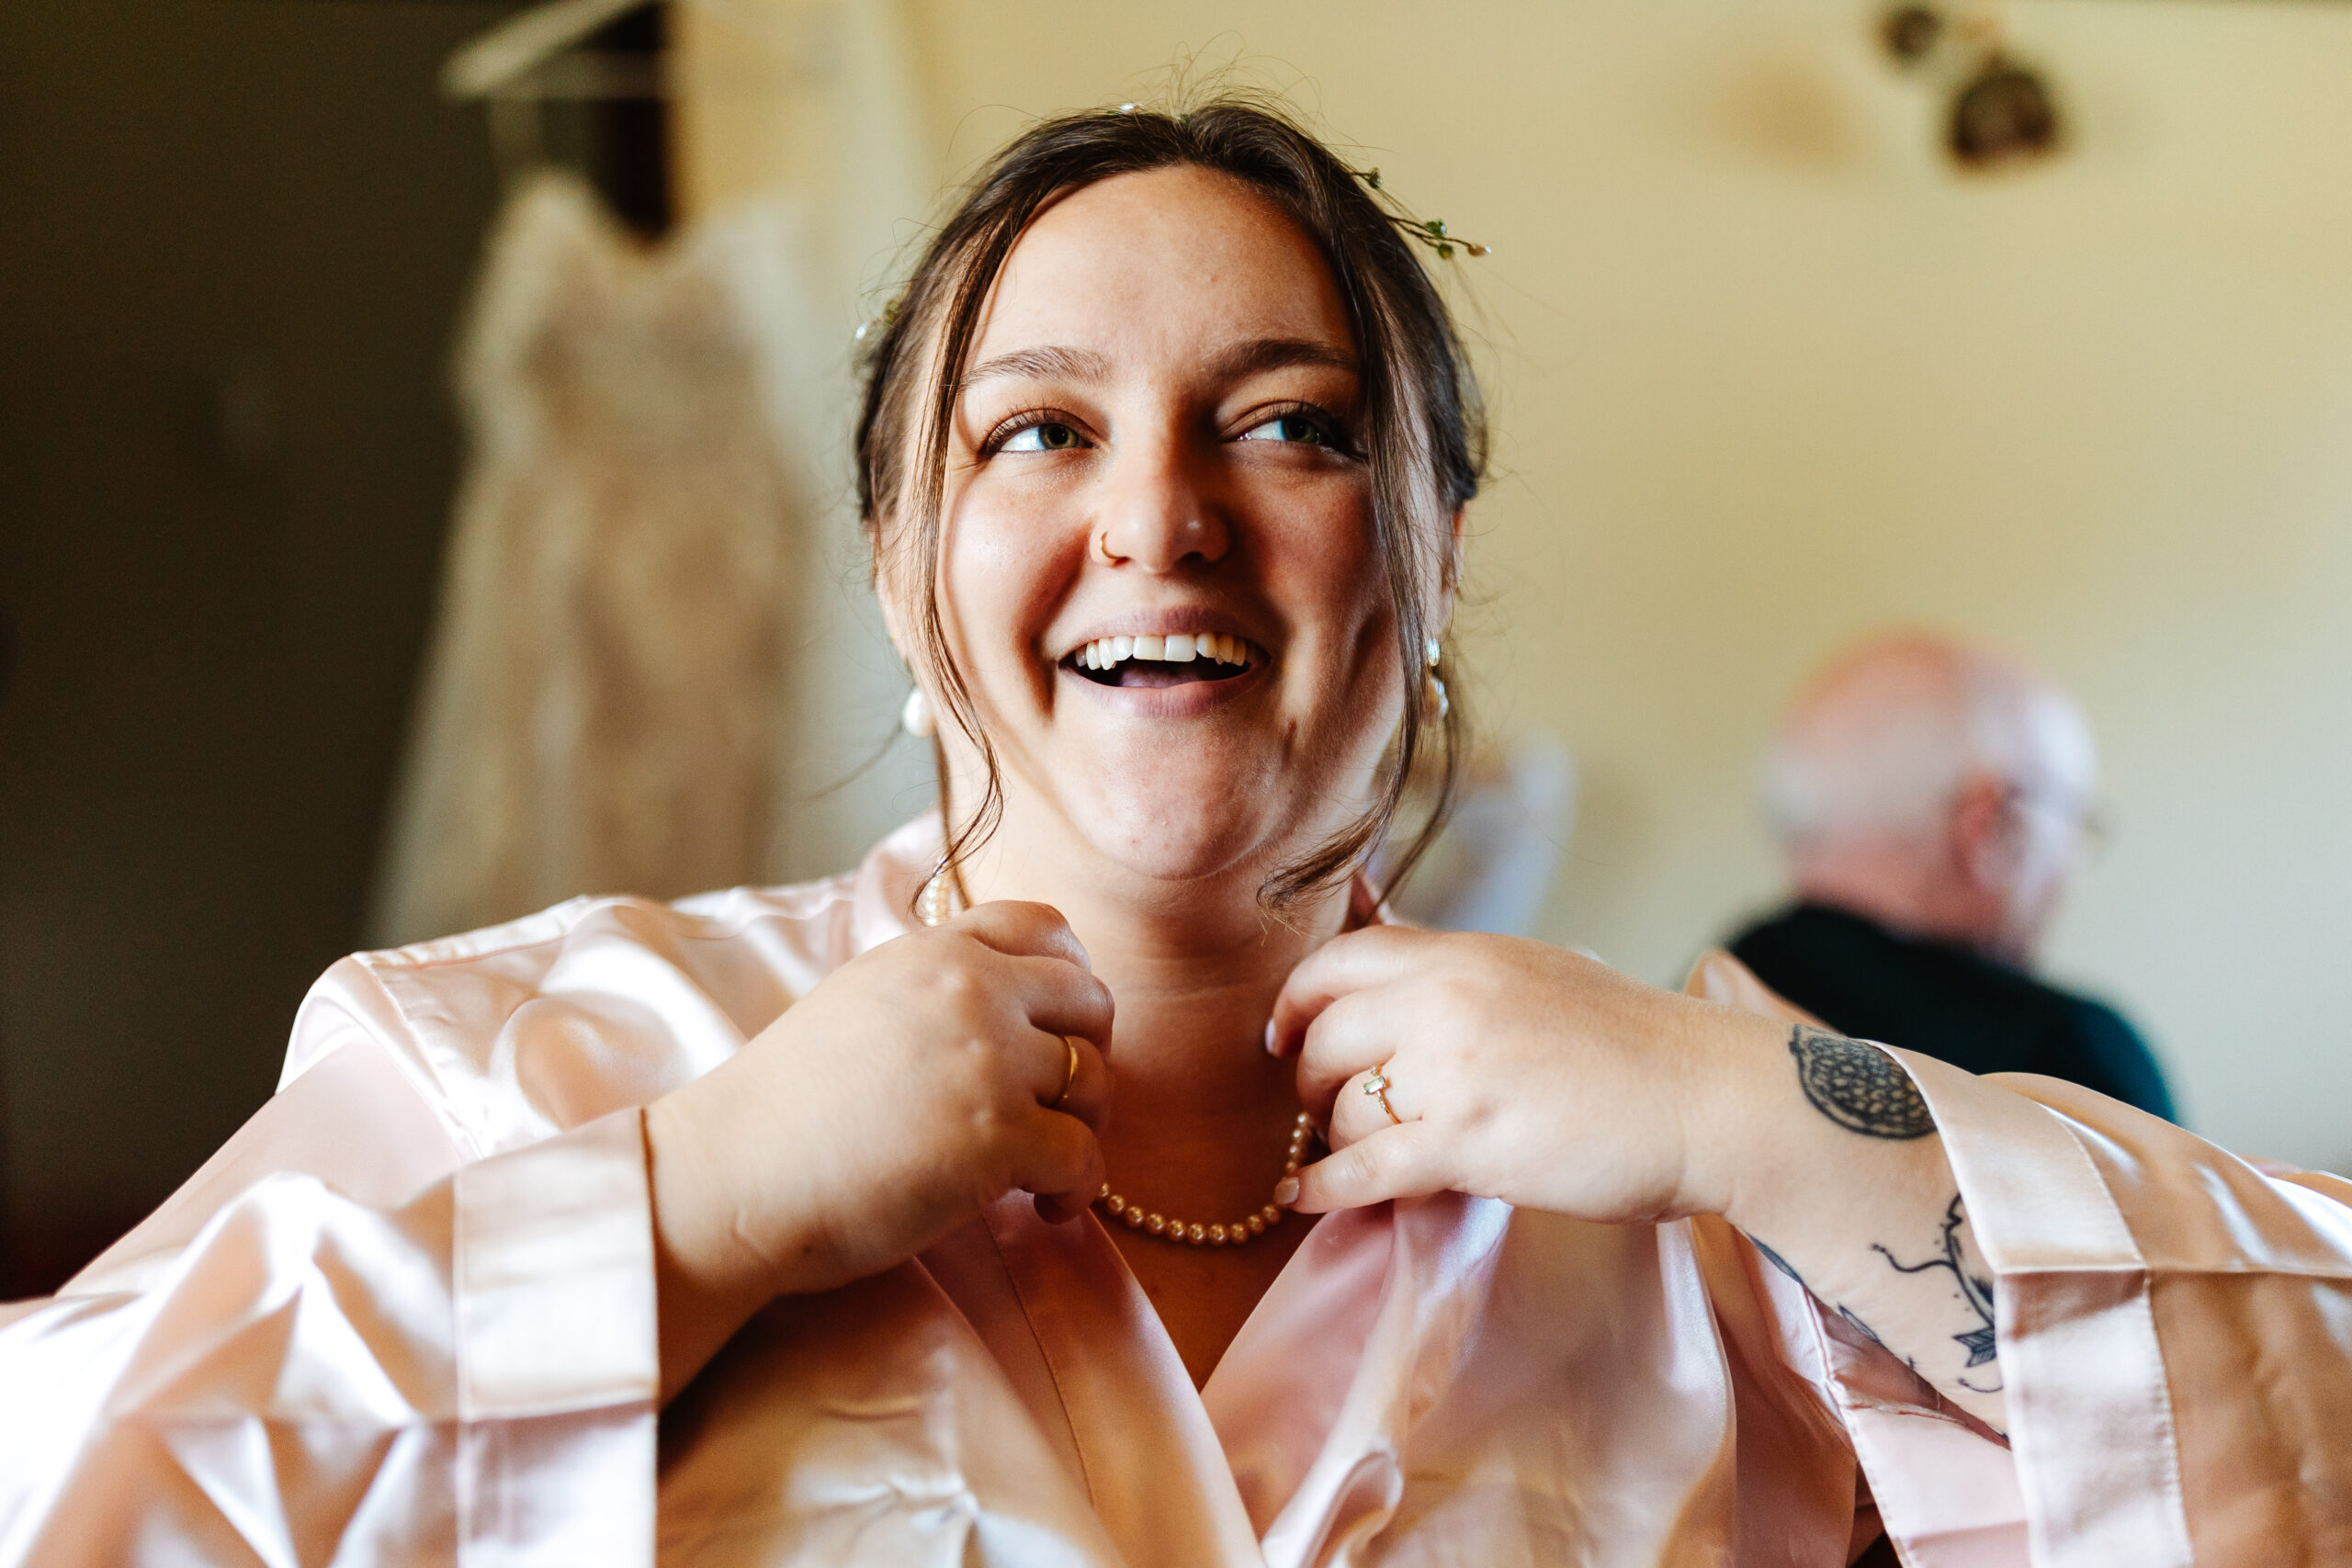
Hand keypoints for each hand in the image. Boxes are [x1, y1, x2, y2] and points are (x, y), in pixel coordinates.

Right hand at [646, 901, 1111, 1391]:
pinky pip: (1086, 1158)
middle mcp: (971, 991)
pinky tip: (1044, 1209)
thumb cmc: (784, 1108)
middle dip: (1088, 1057)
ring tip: (1044, 1172)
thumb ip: (931, 991)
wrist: (731, 1177)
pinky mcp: (999, 1140)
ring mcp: (990, 1063)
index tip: (1060, 1030)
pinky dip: (1078, 1190)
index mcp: (935, 953)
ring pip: (1097, 1082)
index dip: (1070, 979)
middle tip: (1056, 1110)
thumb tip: (1001, 1013)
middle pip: (1090, 1003)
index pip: (1048, 928)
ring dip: (1085, 1128)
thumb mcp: (861, 1003)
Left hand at [1268, 927, 1777, 1221]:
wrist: (1711, 1099)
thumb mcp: (1540, 973)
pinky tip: (1306, 1200)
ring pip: (1342, 1108)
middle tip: (1322, 1111)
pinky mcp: (1469, 1143)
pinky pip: (1362, 1170)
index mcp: (1464, 953)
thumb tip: (1400, 962)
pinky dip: (1323, 1190)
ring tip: (1351, 1158)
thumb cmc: (1637, 1047)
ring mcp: (1456, 1071)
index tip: (1281, 1037)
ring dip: (1336, 1141)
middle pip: (1324, 1038)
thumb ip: (1465, 975)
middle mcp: (1448, 1000)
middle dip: (1310, 1083)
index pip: (1339, 961)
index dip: (1294, 1003)